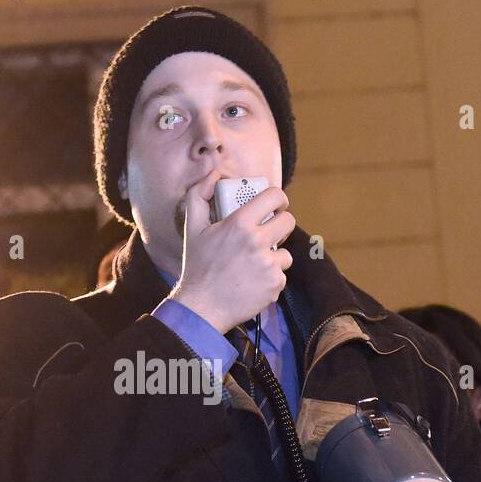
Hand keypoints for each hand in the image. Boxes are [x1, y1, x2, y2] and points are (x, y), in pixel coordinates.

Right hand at [172, 169, 296, 332]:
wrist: (201, 308)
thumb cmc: (197, 267)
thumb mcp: (192, 228)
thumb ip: (200, 195)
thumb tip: (215, 174)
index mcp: (239, 224)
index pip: (274, 196)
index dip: (279, 199)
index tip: (275, 206)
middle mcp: (257, 242)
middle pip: (288, 222)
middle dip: (281, 225)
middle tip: (269, 233)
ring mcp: (268, 264)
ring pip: (285, 252)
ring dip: (274, 257)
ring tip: (254, 265)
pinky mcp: (275, 285)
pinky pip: (281, 275)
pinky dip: (270, 279)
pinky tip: (252, 282)